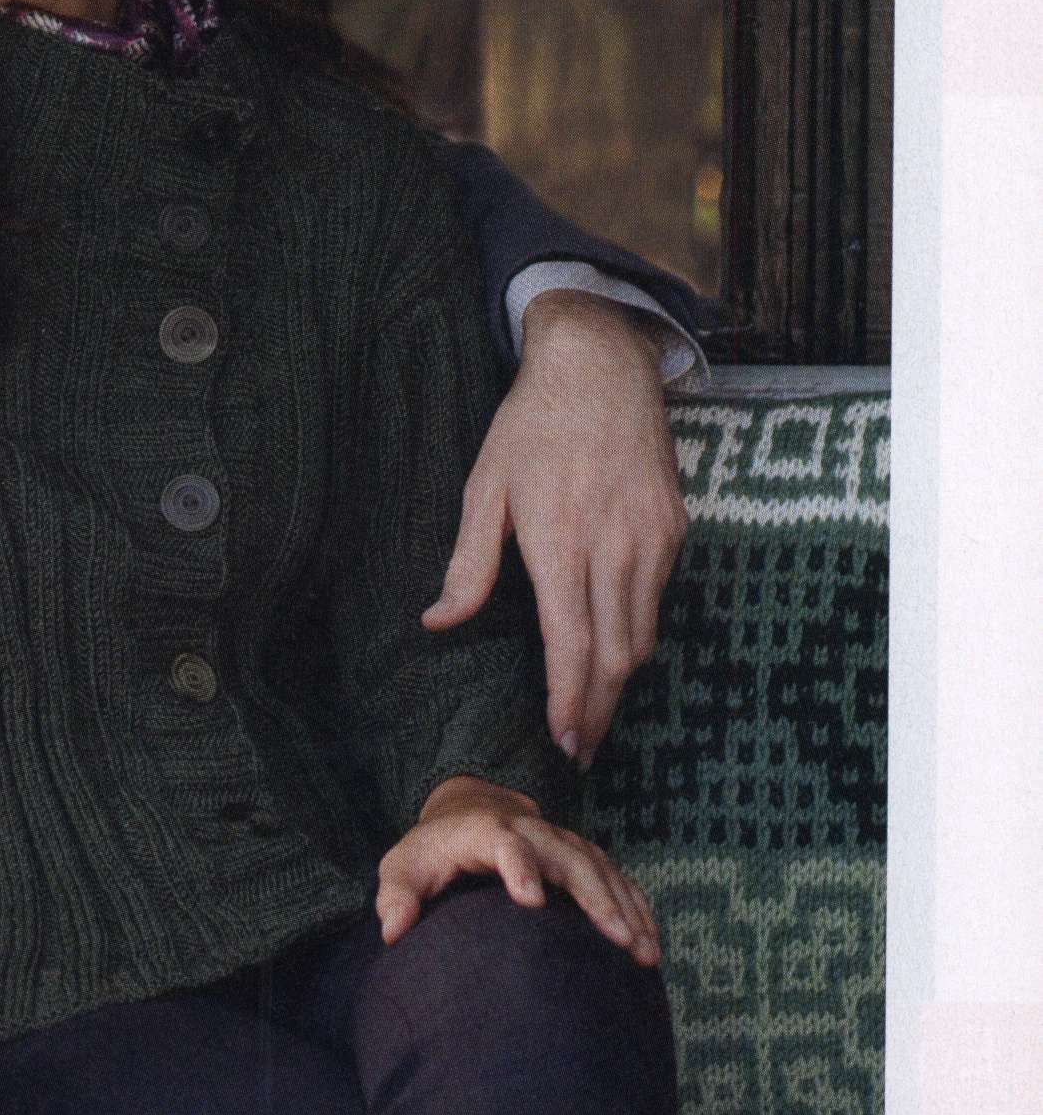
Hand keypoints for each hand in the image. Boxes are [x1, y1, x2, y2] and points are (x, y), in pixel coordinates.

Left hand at [375, 776, 660, 963]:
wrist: (470, 809)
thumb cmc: (432, 851)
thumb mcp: (403, 867)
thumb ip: (396, 896)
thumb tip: (393, 930)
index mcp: (487, 832)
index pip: (506, 846)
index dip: (519, 869)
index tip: (530, 902)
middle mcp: (533, 833)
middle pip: (571, 860)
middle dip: (597, 899)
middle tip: (619, 940)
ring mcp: (563, 843)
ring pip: (603, 871)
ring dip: (627, 909)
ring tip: (645, 952)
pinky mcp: (582, 856)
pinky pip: (617, 879)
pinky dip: (637, 907)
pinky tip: (652, 942)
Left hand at [422, 290, 686, 764]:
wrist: (601, 366)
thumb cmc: (531, 426)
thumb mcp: (484, 487)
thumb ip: (468, 564)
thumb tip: (438, 622)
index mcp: (562, 540)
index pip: (573, 643)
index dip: (572, 700)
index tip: (566, 740)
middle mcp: (616, 545)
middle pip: (617, 653)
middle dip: (600, 708)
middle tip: (582, 748)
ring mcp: (653, 537)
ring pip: (643, 633)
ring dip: (620, 678)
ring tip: (595, 711)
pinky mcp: (676, 528)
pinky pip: (658, 598)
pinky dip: (636, 631)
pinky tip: (612, 647)